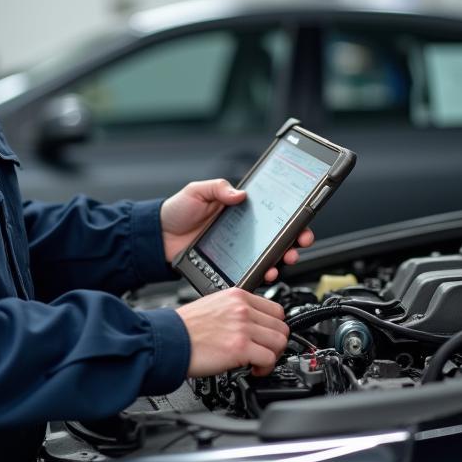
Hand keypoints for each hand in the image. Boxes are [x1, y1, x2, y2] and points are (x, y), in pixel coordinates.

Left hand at [161, 178, 314, 283]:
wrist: (159, 237)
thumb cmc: (177, 211)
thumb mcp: (197, 191)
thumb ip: (218, 188)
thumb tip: (240, 193)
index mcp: (240, 210)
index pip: (273, 213)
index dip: (291, 218)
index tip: (301, 223)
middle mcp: (244, 230)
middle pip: (278, 237)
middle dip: (294, 242)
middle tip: (298, 244)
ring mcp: (238, 249)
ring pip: (268, 256)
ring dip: (281, 260)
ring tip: (284, 260)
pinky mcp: (229, 265)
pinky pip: (250, 271)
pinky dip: (262, 273)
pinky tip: (265, 272)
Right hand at [176, 289, 289, 376]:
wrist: (169, 340)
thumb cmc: (184, 327)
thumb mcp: (212, 305)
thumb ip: (234, 310)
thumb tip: (250, 323)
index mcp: (237, 296)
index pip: (276, 309)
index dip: (274, 327)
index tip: (268, 337)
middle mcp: (242, 309)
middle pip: (281, 326)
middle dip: (275, 343)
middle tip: (265, 352)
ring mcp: (243, 327)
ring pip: (280, 342)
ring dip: (273, 356)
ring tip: (259, 362)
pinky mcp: (240, 347)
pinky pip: (269, 359)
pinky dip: (265, 368)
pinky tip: (253, 369)